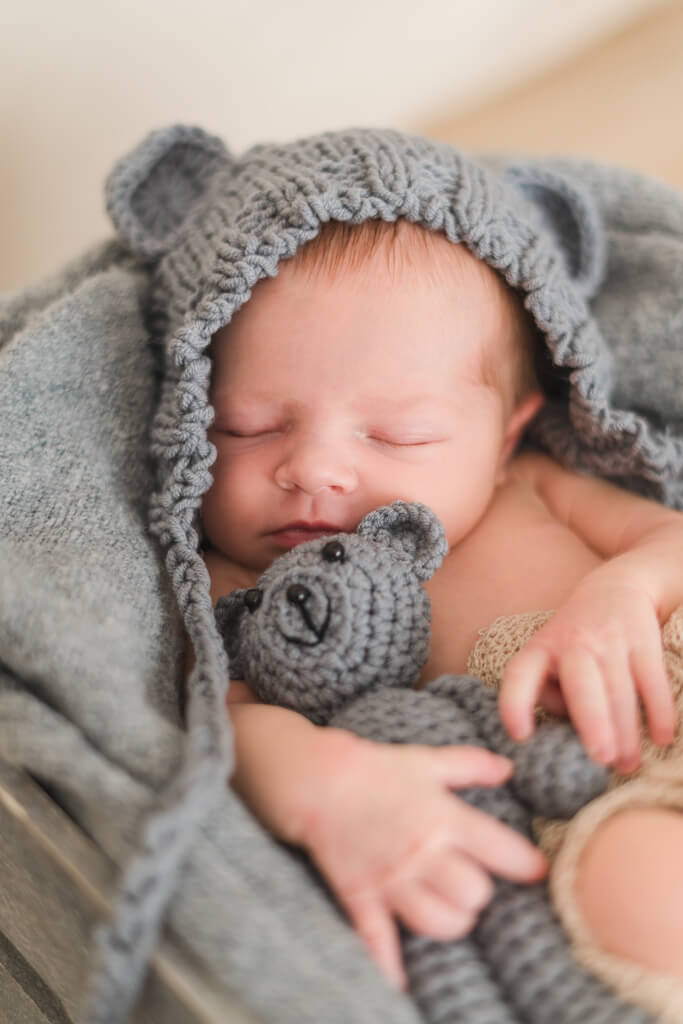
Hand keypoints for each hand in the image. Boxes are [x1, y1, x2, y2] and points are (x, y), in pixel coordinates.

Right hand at [298, 736, 547, 989]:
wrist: (316, 779)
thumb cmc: (375, 768)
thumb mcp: (424, 760)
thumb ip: (469, 765)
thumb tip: (509, 768)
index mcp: (443, 817)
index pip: (501, 849)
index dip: (527, 864)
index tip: (538, 872)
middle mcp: (423, 852)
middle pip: (475, 895)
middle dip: (478, 895)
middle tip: (470, 886)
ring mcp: (392, 878)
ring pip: (439, 923)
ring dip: (449, 923)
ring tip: (447, 911)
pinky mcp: (362, 895)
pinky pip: (379, 941)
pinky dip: (390, 966)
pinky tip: (402, 985)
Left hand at [499, 578, 675, 772]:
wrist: (616, 587)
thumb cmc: (575, 640)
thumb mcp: (549, 657)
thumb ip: (552, 695)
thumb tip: (566, 739)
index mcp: (541, 649)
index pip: (520, 674)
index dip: (516, 703)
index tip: (520, 736)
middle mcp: (574, 643)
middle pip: (581, 684)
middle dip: (592, 722)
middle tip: (600, 759)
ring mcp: (610, 640)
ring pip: (619, 689)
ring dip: (626, 730)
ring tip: (627, 764)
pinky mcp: (643, 641)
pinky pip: (652, 680)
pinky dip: (658, 711)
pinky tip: (660, 737)